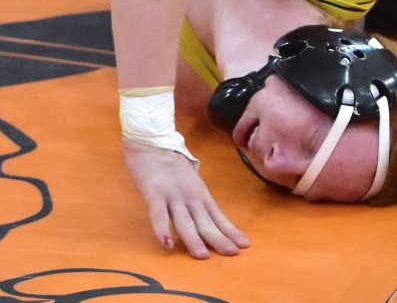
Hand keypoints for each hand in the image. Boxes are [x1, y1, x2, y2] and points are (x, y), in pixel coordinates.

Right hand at [122, 140, 249, 258]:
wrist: (152, 141)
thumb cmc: (172, 165)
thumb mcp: (191, 183)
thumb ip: (198, 201)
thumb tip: (209, 218)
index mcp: (200, 194)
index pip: (218, 216)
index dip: (230, 231)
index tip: (244, 245)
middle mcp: (191, 196)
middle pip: (206, 221)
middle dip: (219, 239)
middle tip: (232, 254)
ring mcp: (173, 194)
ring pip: (185, 221)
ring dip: (194, 239)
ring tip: (203, 256)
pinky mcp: (154, 192)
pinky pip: (158, 214)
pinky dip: (162, 229)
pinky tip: (167, 244)